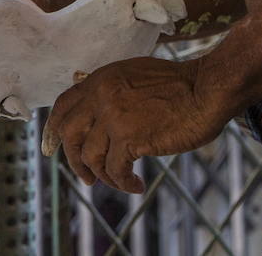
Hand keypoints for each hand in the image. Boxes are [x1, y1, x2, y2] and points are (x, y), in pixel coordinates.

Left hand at [41, 57, 231, 193]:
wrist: (206, 89)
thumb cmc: (180, 84)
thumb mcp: (135, 75)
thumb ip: (112, 90)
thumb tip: (97, 114)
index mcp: (101, 79)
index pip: (63, 105)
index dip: (55, 129)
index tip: (55, 147)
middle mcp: (101, 95)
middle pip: (68, 134)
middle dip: (74, 160)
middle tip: (88, 177)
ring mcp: (113, 116)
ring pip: (90, 157)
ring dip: (104, 176)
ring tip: (122, 182)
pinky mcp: (129, 138)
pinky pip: (115, 171)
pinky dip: (124, 184)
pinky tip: (137, 186)